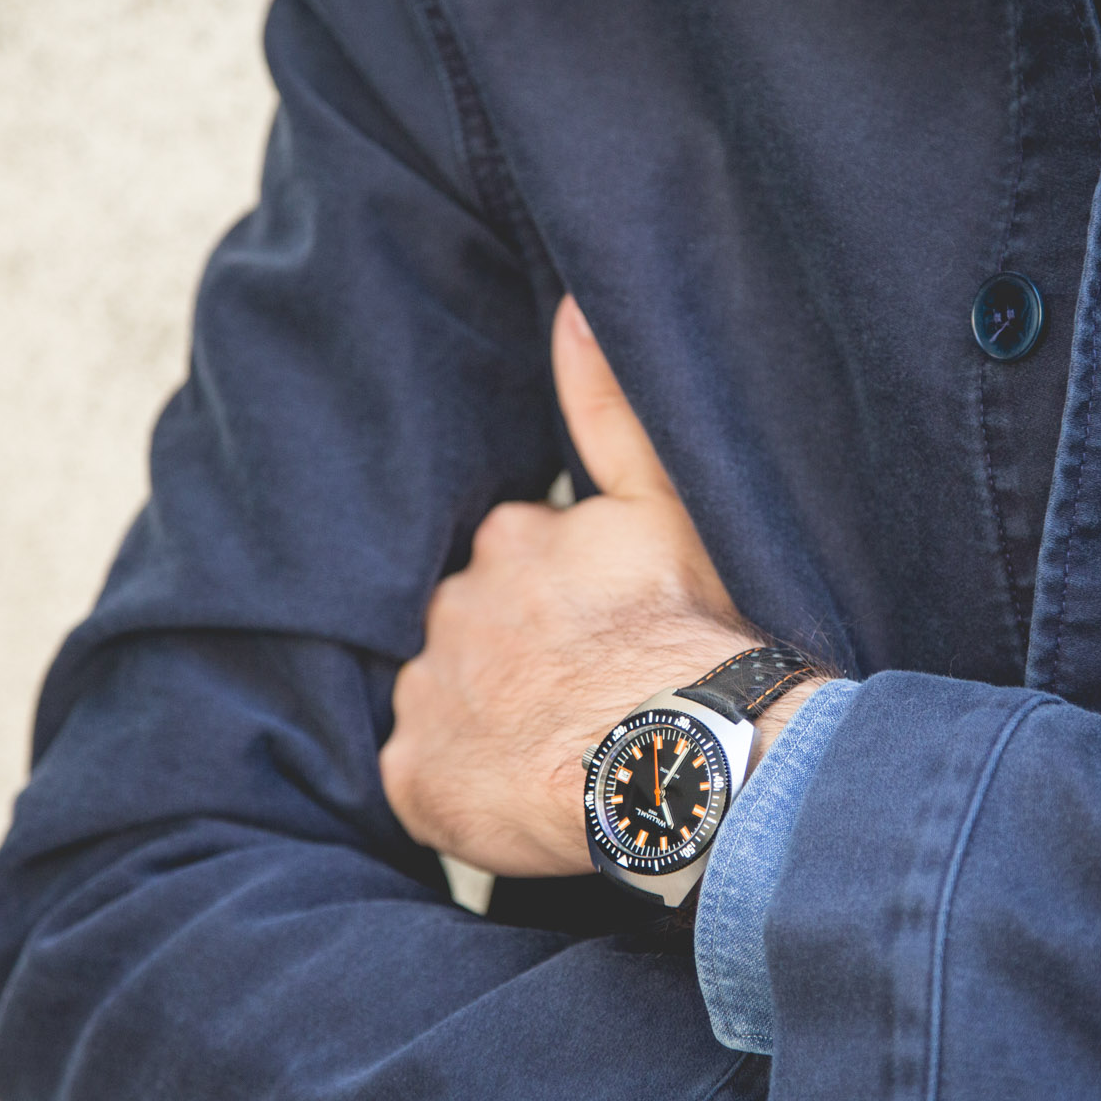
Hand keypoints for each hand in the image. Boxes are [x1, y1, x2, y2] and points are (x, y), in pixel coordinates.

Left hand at [379, 297, 817, 876]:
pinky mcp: (413, 777)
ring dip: (486, 722)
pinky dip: (458, 787)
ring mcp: (426, 695)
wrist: (678, 757)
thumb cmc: (687, 633)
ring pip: (444, 702)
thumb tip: (573, 308)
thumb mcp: (661, 501)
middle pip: (471, 631)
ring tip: (560, 749)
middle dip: (513, 660)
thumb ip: (608, 405)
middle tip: (585, 696)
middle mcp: (451, 608)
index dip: (557, 606)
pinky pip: (421, 779)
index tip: (602, 637)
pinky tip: (520, 792)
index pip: (512, 567)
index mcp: (505, 541)